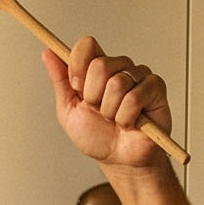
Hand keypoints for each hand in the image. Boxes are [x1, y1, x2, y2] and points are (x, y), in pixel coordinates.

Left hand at [46, 35, 172, 169]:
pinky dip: (126, 117)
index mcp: (96, 70)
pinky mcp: (155, 88)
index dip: (78, 66)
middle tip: (99, 110)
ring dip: (110, 111)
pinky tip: (130, 122)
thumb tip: (47, 53)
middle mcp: (119, 68)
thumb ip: (59, 80)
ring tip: (115, 118)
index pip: (87, 45)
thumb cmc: (96, 136)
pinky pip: (134, 97)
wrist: (118, 159)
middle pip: (100, 65)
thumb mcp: (68, 109)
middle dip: (93, 96)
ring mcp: (139, 76)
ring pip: (117, 83)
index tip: (76, 87)